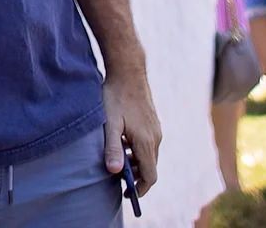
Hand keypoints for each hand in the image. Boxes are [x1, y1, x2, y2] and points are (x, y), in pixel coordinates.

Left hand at [103, 70, 160, 196]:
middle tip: (119, 181)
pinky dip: (138, 150)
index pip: (150, 175)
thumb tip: (114, 172)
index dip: (141, 188)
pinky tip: (122, 143)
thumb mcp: (109, 123)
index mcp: (146, 141)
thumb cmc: (116, 96)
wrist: (128, 70)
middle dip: (137, 177)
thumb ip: (113, 148)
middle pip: (150, 167)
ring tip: (118, 162)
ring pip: (149, 155)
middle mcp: (155, 138)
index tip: (128, 194)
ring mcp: (155, 129)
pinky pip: (148, 143)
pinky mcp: (152, 122)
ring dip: (136, 162)